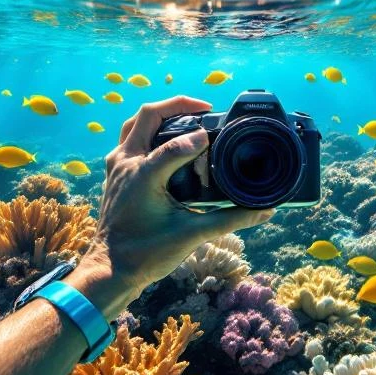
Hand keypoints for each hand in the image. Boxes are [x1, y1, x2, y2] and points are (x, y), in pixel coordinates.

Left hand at [68, 96, 273, 318]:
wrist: (111, 269)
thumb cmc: (147, 254)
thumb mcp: (192, 235)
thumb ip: (230, 220)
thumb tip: (264, 211)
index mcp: (142, 176)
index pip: (175, 145)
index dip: (200, 138)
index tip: (218, 136)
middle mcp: (125, 163)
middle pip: (148, 115)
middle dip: (177, 105)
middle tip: (205, 108)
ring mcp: (116, 166)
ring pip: (135, 123)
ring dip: (160, 115)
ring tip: (188, 116)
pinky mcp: (115, 172)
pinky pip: (129, 139)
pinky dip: (149, 132)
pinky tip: (168, 141)